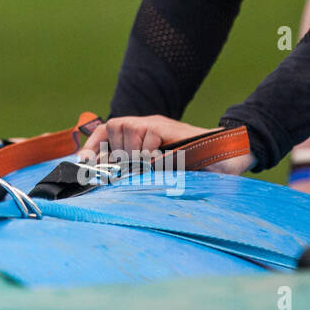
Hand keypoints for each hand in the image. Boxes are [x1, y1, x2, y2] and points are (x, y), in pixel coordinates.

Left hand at [77, 114, 253, 175]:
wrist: (226, 158)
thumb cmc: (194, 168)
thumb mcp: (161, 172)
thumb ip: (140, 174)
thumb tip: (112, 185)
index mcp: (139, 137)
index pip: (106, 132)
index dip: (93, 146)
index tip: (82, 162)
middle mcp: (144, 126)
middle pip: (113, 130)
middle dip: (115, 154)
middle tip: (131, 170)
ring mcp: (155, 124)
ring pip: (126, 130)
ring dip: (133, 152)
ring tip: (151, 165)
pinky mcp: (166, 127)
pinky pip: (145, 133)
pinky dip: (148, 150)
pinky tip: (160, 160)